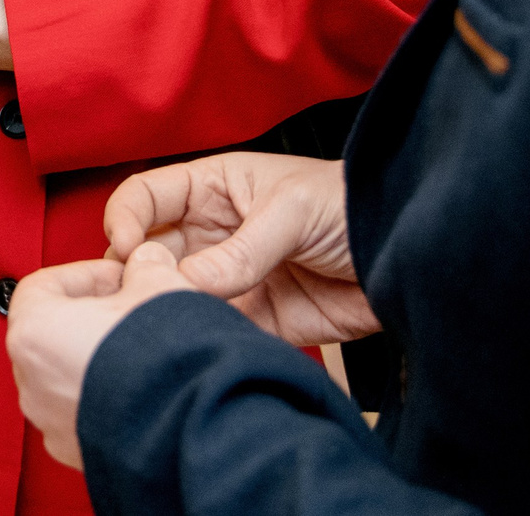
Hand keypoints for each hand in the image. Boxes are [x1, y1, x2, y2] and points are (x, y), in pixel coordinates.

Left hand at [6, 247, 195, 467]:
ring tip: (145, 347)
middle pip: (51, 331)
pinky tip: (145, 385)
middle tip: (133, 307)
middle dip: (91, 313)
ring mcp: (51, 421)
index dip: (84, 273)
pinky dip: (106, 393)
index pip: (41, 286)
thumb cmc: (163, 357)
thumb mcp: (158, 286)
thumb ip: (145, 266)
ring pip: (66, 373)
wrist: (193, 427)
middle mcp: (31, 382)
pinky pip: (84, 409)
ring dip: (99, 355)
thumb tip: (146, 262)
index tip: (118, 275)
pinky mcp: (76, 451)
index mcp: (34, 334)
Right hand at [104, 154, 375, 347]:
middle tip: (139, 294)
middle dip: (136, 274)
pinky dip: (202, 338)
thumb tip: (186, 283)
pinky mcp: (255, 319)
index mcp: (212, 189)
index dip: (125, 219)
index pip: (146, 197)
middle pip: (150, 253)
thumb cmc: (351, 206)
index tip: (124, 248)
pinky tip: (202, 340)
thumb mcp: (292, 211)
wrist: (406, 256)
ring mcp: (231, 278)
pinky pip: (213, 330)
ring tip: (171, 321)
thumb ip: (240, 249)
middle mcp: (212, 234)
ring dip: (166, 309)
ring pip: (175, 296)